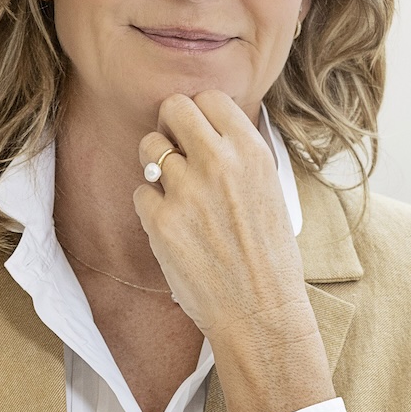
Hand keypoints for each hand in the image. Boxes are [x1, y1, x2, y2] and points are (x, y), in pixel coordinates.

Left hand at [134, 91, 333, 411]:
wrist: (261, 313)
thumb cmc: (269, 257)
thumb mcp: (270, 190)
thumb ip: (239, 156)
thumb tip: (207, 127)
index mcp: (252, 152)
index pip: (210, 98)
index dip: (200, 115)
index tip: (199, 134)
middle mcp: (219, 164)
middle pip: (173, 108)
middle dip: (170, 126)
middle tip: (176, 151)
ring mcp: (186, 191)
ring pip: (150, 147)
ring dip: (156, 165)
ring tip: (175, 193)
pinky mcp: (161, 222)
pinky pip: (140, 193)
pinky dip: (151, 208)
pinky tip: (173, 228)